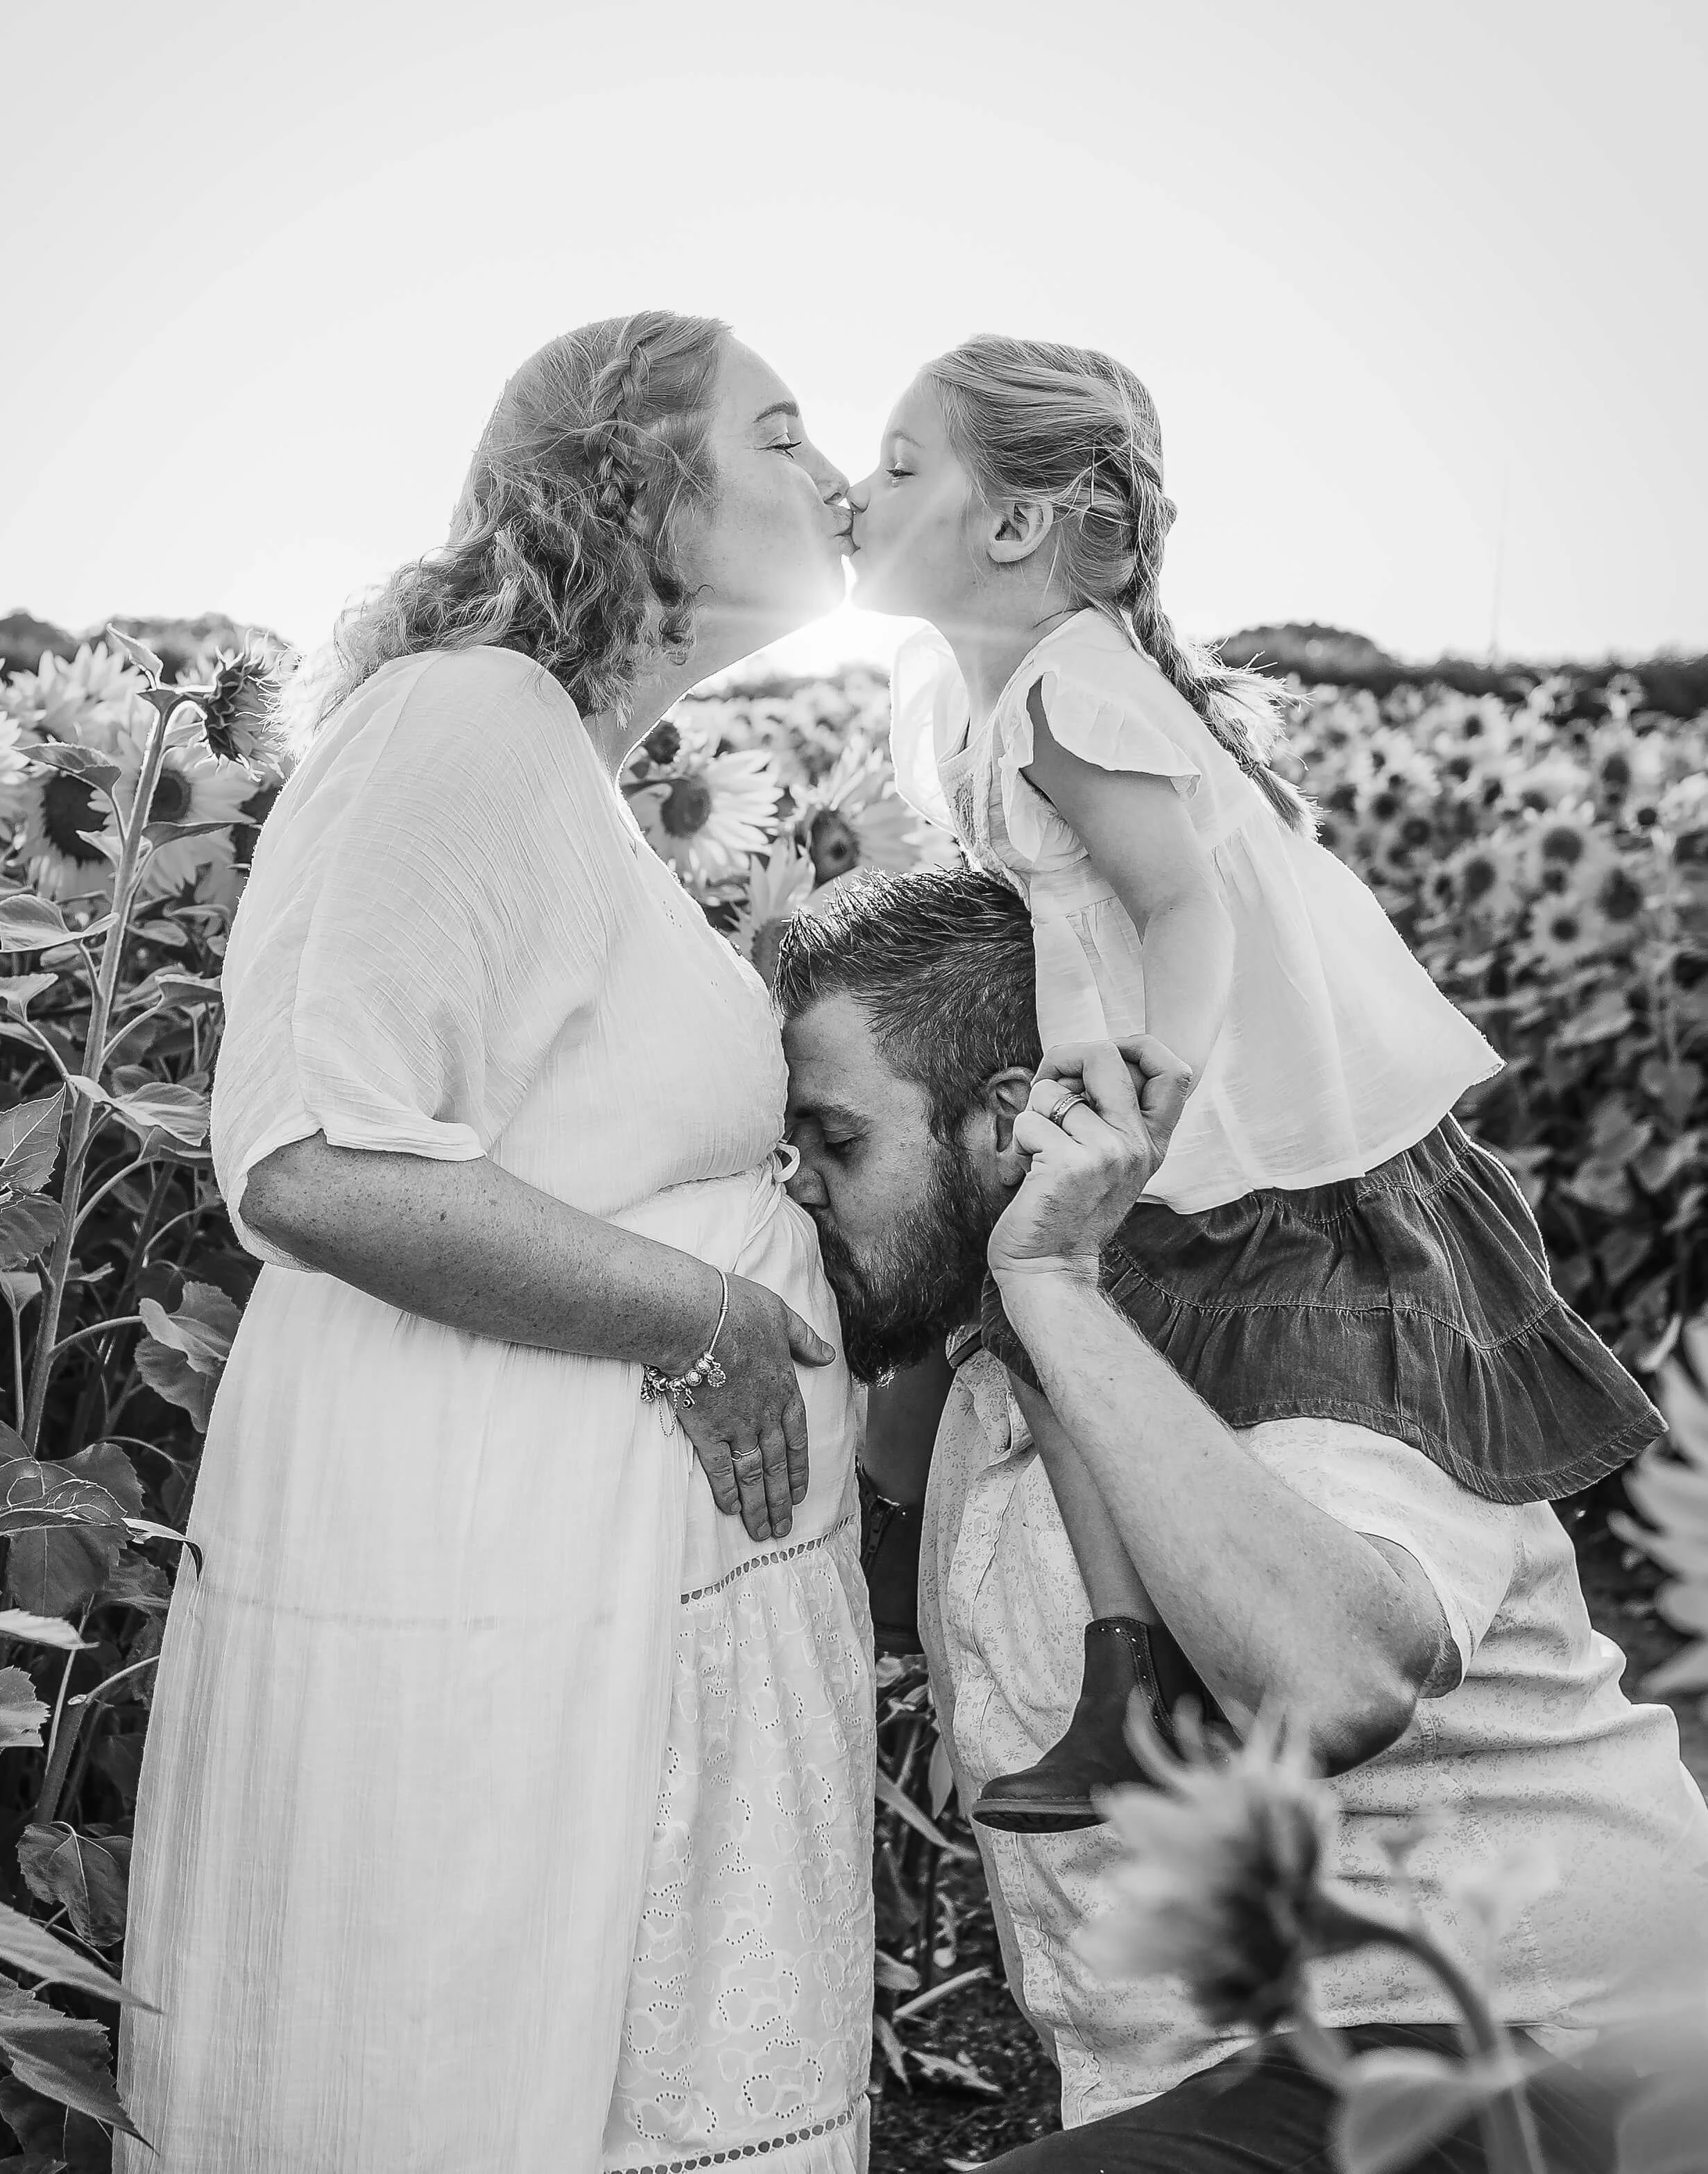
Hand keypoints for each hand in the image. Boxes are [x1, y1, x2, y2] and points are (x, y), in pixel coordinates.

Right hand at [675, 1273, 835, 1542]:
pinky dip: (726, 1491)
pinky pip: (719, 1469)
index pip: (798, 1440)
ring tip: (762, 1532)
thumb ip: (805, 1340)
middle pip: (775, 1466)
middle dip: (779, 1501)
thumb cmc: (739, 1310)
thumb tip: (828, 1354)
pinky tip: (731, 1509)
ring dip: (758, 1506)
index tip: (798, 1494)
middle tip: (782, 1529)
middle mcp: (765, 1416)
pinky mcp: (706, 1431)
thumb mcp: (783, 1317)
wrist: (697, 1318)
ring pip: (752, 1475)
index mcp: (786, 1390)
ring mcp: (737, 1426)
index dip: (798, 1470)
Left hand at [987, 1037, 1192, 1283]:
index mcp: (1151, 1141)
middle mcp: (1137, 1144)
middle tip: (1049, 1090)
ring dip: (1034, 1117)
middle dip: (1064, 1059)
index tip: (1100, 1058)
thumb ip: (1108, 1113)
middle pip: (1105, 1055)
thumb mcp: (1106, 1159)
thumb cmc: (1065, 1208)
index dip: (1136, 1046)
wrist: (1049, 1268)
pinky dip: (1019, 1143)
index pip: (1174, 1070)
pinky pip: (1029, 1121)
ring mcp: (1107, 1152)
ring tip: (1041, 1153)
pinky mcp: (1070, 1164)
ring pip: (1052, 1091)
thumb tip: (1084, 1056)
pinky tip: (1030, 1173)